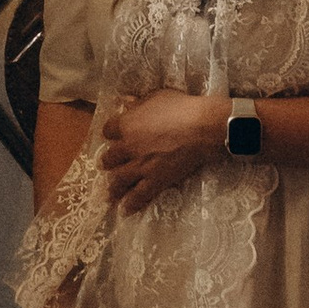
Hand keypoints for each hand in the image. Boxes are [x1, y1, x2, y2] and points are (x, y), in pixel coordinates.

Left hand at [99, 90, 232, 214]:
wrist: (200, 127)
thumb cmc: (180, 107)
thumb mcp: (156, 97)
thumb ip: (138, 102)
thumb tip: (125, 101)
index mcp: (126, 124)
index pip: (108, 130)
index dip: (110, 133)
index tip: (112, 136)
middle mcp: (128, 147)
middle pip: (110, 158)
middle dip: (108, 162)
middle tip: (108, 166)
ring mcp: (140, 166)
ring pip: (119, 179)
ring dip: (113, 187)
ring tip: (110, 194)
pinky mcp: (155, 180)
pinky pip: (139, 195)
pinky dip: (131, 204)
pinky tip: (125, 210)